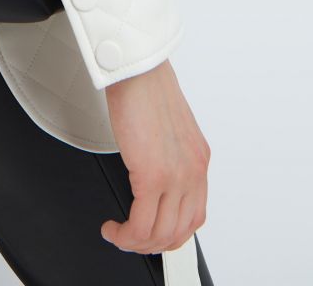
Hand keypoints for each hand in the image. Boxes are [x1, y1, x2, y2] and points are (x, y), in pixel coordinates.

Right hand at [100, 58, 209, 253]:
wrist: (138, 69)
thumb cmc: (146, 87)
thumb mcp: (169, 129)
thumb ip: (169, 155)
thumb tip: (153, 174)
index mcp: (198, 160)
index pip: (195, 215)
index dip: (172, 233)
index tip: (153, 233)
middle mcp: (193, 171)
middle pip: (179, 231)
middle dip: (152, 244)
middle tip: (131, 239)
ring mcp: (176, 176)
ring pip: (160, 234)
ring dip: (136, 243)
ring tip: (119, 234)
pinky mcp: (152, 176)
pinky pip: (140, 224)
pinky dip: (125, 235)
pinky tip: (114, 228)